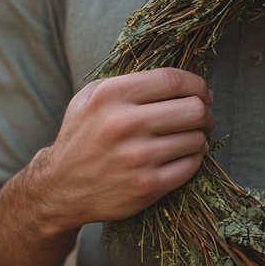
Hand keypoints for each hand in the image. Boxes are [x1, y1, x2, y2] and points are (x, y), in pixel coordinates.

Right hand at [26, 68, 214, 235]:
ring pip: (196, 139)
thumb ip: (130, 81)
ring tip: (192, 137)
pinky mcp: (146, 187)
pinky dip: (194, 159)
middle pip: (193, 109)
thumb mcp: (92, 96)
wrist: (59, 188)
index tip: (205, 93)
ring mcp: (137, 158)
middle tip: (203, 116)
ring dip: (200, 137)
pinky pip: (191, 165)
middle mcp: (125, 124)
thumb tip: (179, 78)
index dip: (198, 84)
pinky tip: (186, 155)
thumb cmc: (83, 135)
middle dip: (205, 112)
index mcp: (113, 95)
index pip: (174, 80)